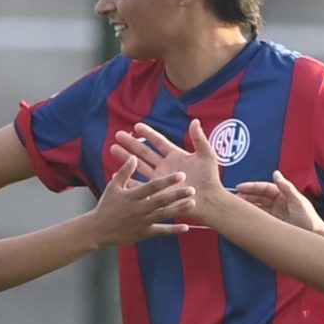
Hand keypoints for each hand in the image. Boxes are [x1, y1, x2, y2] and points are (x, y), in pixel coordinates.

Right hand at [89, 154, 195, 246]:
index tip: (180, 175)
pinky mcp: (144, 233)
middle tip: (192, 189)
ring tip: (192, 203)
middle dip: (177, 195)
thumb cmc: (106, 206)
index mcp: (132, 196)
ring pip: (164, 215)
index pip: (152, 186)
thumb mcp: (113, 187)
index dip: (167, 180)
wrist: (98, 230)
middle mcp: (139, 209)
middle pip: (161, 201)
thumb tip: (133, 157)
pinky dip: (173, 230)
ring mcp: (142, 222)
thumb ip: (125, 172)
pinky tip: (186, 227)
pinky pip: (161, 231)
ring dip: (178, 209)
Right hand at [111, 119, 227, 222]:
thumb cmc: (210, 179)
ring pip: (139, 167)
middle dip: (131, 143)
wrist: (209, 202)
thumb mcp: (206, 156)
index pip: (158, 142)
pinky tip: (117, 177)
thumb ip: (200, 139)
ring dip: (126, 159)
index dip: (148, 133)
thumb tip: (195, 121)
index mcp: (175, 156)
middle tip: (117, 135)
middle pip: (145, 152)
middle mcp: (165, 167)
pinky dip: (129, 182)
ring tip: (113, 150)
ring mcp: (160, 180)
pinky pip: (141, 187)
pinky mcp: (158, 193)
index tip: (136, 126)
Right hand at [235, 170, 322, 231]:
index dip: (252, 187)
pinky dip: (250, 215)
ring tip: (235, 205)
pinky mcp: (272, 224)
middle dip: (246, 195)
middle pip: (258, 196)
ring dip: (246, 205)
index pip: (264, 188)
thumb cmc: (309, 219)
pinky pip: (258, 217)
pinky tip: (243, 215)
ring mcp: (274, 213)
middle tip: (233, 197)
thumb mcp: (298, 201)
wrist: (314, 237)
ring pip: (256, 206)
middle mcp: (277, 203)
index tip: (240, 187)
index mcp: (283, 194)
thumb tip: (275, 173)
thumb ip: (286, 187)